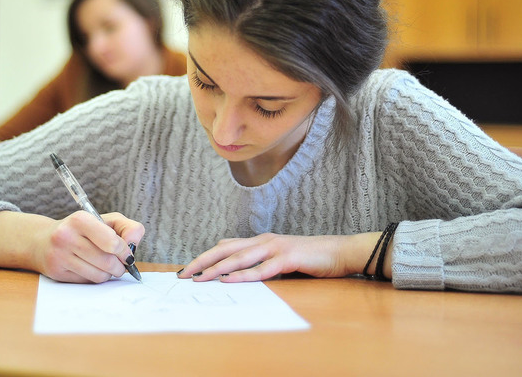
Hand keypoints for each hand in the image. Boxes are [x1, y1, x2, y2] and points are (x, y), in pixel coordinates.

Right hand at [33, 211, 144, 283]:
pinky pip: (87, 282)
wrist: (43, 241)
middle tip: (121, 264)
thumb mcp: (106, 221)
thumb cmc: (82, 230)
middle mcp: (66, 236)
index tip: (127, 253)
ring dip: (109, 274)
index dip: (124, 251)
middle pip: (107, 262)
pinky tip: (92, 269)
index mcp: (80, 219)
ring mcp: (59, 255)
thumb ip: (128, 228)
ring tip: (107, 266)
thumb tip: (133, 242)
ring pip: (98, 275)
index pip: (112, 242)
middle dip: (120, 266)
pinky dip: (96, 278)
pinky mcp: (56, 272)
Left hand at [177, 233, 368, 282]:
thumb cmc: (309, 258)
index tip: (188, 268)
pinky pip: (261, 269)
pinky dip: (243, 275)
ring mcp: (275, 247)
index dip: (206, 256)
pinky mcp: (287, 258)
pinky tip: (229, 280)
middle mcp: (264, 240)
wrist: (338, 252)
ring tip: (199, 278)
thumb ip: (261, 264)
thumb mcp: (280, 260)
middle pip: (226, 249)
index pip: (226, 246)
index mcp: (260, 240)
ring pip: (239, 257)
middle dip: (202, 261)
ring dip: (217, 268)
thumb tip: (238, 278)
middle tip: (183, 274)